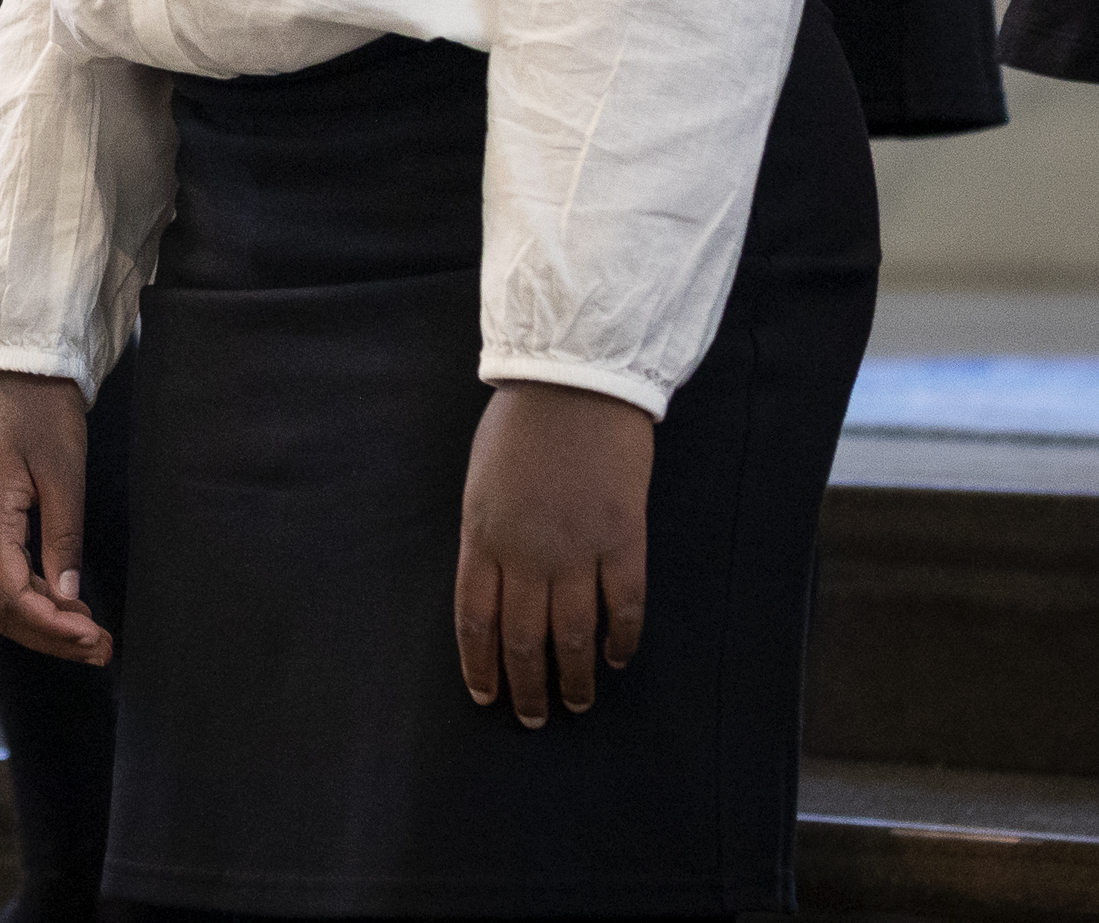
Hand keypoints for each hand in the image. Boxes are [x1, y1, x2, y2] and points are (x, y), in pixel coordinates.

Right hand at [0, 371, 109, 663]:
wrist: (17, 371)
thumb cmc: (42, 414)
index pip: (12, 595)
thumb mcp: (64, 476)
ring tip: (89, 636)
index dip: (54, 626)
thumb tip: (70, 597)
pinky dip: (31, 599)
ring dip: (41, 623)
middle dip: (50, 635)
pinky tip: (66, 605)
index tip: (94, 637)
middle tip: (100, 649)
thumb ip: (64, 541)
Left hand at [455, 379, 653, 725]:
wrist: (575, 381)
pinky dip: (621, 639)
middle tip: (532, 716)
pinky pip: (623, 606)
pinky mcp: (623, 540)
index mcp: (483, 536)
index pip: (475, 618)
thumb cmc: (521, 424)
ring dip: (573, 677)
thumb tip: (495, 584)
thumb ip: (487, 536)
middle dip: (525, 686)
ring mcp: (577, 549)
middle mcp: (527, 553)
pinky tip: (617, 658)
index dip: (480, 663)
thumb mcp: (481, 481)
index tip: (486, 694)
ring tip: (577, 703)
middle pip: (523, 638)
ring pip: (572, 635)